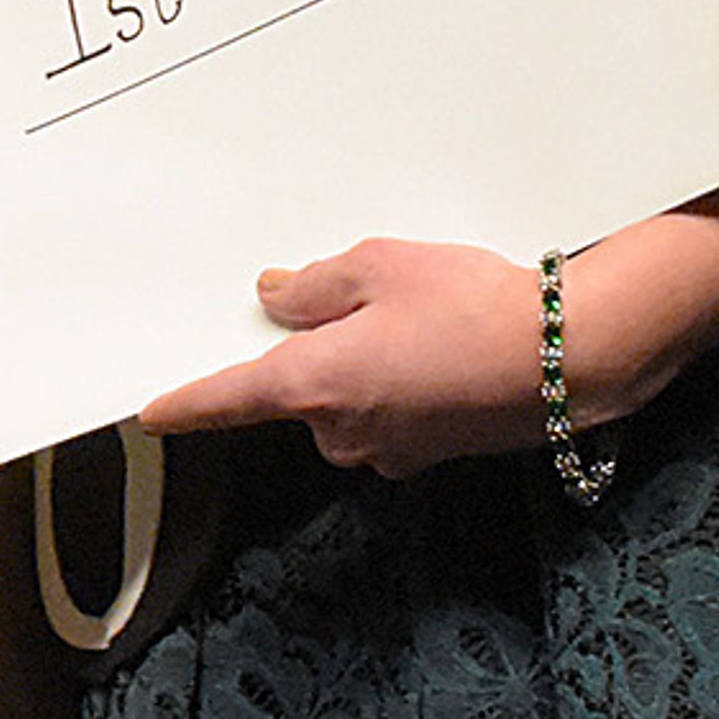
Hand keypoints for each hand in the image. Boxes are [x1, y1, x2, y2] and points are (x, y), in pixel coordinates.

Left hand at [139, 238, 549, 478]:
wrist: (565, 359)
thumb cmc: (473, 308)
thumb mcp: (377, 266)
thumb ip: (312, 285)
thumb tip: (276, 297)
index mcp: (315, 385)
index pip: (227, 399)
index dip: (186, 405)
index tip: (153, 412)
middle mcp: (344, 430)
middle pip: (293, 390)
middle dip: (310, 346)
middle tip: (354, 299)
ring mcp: (387, 449)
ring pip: (340, 400)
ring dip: (356, 363)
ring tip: (410, 317)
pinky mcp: (426, 452)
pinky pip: (383, 412)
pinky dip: (392, 382)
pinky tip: (433, 346)